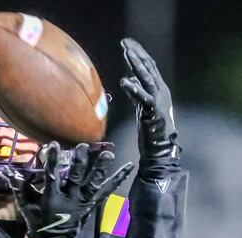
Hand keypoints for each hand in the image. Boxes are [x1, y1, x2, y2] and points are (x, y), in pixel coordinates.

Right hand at [3, 142, 133, 237]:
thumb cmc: (37, 220)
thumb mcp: (25, 205)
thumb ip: (19, 188)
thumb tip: (8, 171)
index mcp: (52, 199)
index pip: (51, 177)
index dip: (51, 161)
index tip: (51, 145)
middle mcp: (70, 199)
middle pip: (75, 179)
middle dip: (79, 163)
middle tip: (82, 147)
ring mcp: (83, 202)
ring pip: (93, 184)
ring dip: (100, 169)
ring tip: (108, 153)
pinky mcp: (92, 204)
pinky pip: (106, 191)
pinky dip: (118, 179)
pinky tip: (128, 167)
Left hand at [119, 38, 177, 158]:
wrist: (160, 147)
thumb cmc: (151, 128)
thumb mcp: (141, 106)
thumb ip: (135, 92)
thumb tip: (128, 79)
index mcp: (158, 89)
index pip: (148, 67)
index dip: (138, 54)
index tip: (127, 43)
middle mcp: (160, 91)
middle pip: (148, 68)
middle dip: (136, 54)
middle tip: (125, 42)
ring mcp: (158, 100)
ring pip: (147, 78)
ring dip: (136, 64)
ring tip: (127, 52)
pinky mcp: (153, 111)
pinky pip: (142, 98)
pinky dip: (134, 89)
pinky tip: (124, 81)